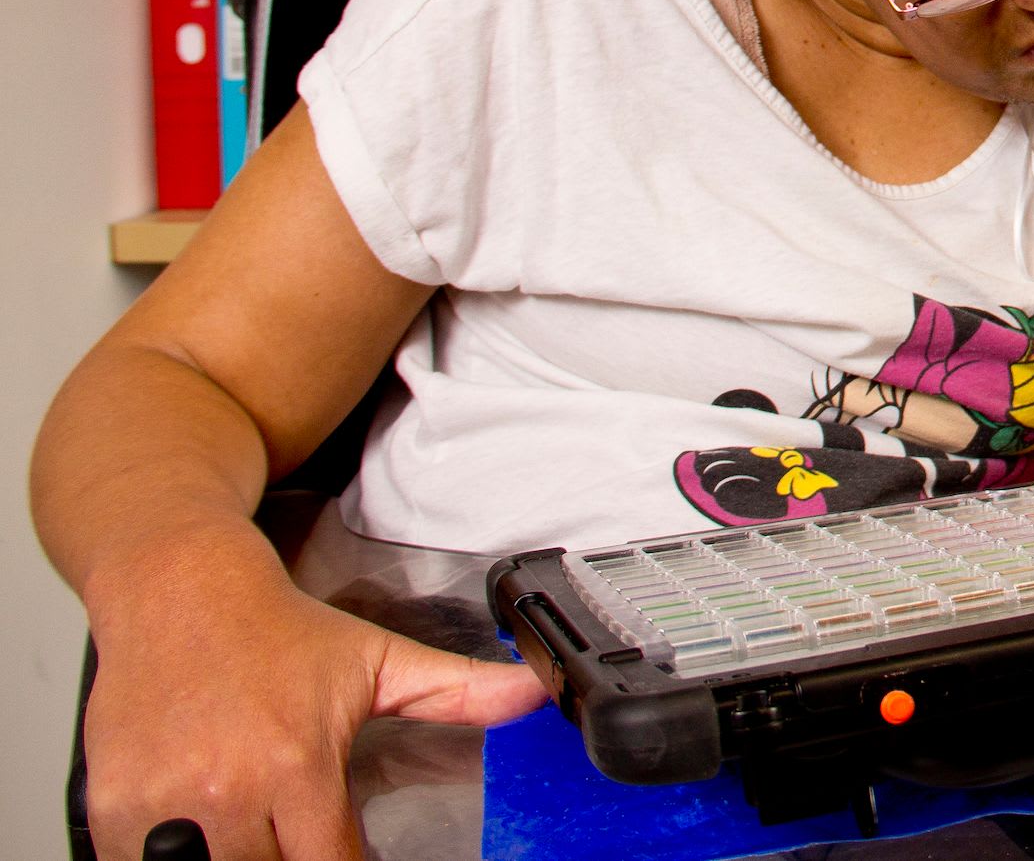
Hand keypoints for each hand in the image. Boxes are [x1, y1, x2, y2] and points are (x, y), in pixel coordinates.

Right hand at [82, 571, 545, 860]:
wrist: (178, 588)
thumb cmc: (272, 631)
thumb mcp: (376, 660)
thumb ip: (456, 691)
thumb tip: (533, 696)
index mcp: (297, 764)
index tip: (349, 850)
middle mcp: (228, 792)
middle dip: (288, 860)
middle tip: (297, 829)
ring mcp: (164, 806)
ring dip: (236, 859)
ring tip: (255, 824)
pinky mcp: (112, 809)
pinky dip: (169, 856)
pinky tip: (201, 823)